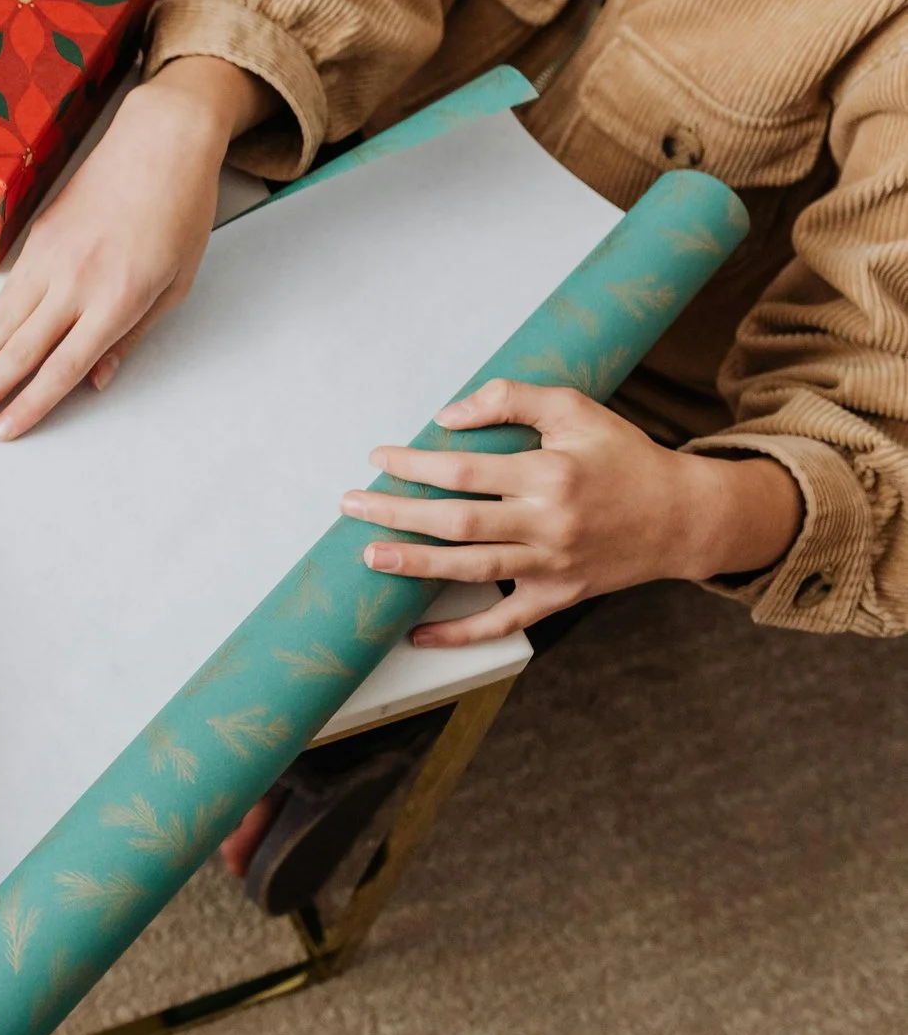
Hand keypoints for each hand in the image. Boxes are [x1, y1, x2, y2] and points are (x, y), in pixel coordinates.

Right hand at [0, 58, 270, 439]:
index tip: (3, 431)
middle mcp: (75, 282)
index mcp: (117, 299)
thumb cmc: (179, 215)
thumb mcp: (175, 287)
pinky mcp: (35, 240)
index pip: (62, 367)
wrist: (159, 145)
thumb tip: (95, 381)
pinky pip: (5, 295)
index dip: (30, 405)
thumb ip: (131, 339)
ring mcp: (49, 258)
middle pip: (18, 351)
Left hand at [347, 380, 802, 645]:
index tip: (379, 458)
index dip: (415, 466)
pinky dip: (459, 634)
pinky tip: (417, 634)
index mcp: (550, 474)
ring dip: (416, 566)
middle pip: (457, 522)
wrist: (684, 516)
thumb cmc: (622, 456)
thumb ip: (511, 399)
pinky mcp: (558, 597)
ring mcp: (553, 567)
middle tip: (350, 505)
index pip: (465, 472)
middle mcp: (549, 525)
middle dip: (397, 514)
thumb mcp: (575, 410)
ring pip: (472, 570)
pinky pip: (503, 622)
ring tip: (370, 556)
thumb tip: (447, 416)